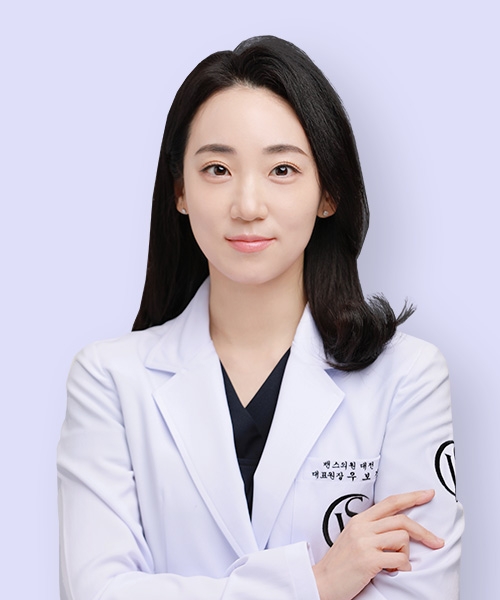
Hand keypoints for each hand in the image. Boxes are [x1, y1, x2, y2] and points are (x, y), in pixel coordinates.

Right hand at [312, 489, 443, 599]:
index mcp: (359, 520)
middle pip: (402, 520)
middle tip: (436, 542)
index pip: (390, 502)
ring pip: (403, 538)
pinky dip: (403, 567)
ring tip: (394, 563)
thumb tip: (399, 530)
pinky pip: (400, 558)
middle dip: (424, 532)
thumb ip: (372, 530)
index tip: (428, 494)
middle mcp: (362, 527)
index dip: (411, 497)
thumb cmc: (340, 564)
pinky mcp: (369, 560)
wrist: (322, 582)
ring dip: (406, 553)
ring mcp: (365, 542)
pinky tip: (393, 571)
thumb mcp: (353, 538)